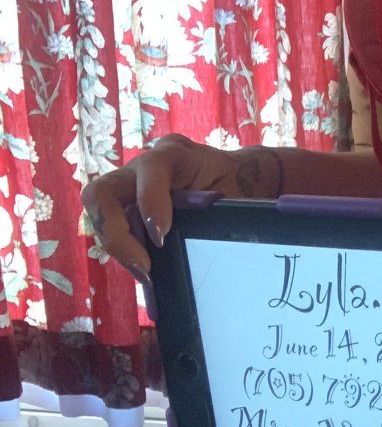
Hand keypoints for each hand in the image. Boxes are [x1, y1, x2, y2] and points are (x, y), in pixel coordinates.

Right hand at [80, 134, 283, 278]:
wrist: (235, 181)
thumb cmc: (238, 189)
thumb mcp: (235, 197)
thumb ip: (216, 213)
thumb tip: (196, 244)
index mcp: (177, 153)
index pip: (152, 168)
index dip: (150, 201)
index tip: (160, 238)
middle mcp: (144, 164)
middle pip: (103, 191)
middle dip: (116, 233)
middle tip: (143, 266)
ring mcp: (129, 183)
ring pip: (100, 210)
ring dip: (116, 245)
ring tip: (144, 272)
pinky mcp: (126, 202)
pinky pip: (109, 224)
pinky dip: (123, 249)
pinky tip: (144, 269)